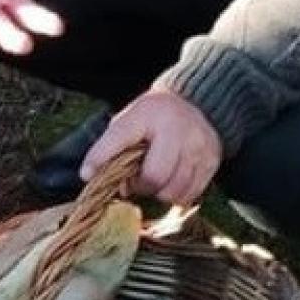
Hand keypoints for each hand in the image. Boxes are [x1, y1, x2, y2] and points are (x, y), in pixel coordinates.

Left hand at [80, 90, 221, 206]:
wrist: (196, 103)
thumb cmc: (155, 116)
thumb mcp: (130, 119)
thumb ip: (112, 145)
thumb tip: (91, 176)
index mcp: (148, 113)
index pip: (119, 138)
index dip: (100, 158)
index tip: (87, 174)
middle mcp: (177, 129)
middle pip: (154, 177)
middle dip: (140, 186)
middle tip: (136, 180)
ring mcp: (198, 146)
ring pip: (174, 191)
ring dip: (159, 193)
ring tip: (155, 180)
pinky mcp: (212, 161)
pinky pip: (190, 195)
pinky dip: (177, 196)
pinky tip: (172, 182)